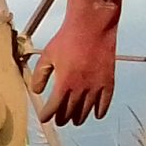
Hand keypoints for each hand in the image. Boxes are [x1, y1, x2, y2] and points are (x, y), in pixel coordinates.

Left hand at [30, 0, 121, 126]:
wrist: (92, 25)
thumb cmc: (67, 39)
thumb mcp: (47, 55)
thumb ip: (40, 75)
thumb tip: (36, 91)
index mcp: (64, 82)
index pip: (54, 107)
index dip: (47, 115)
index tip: (44, 118)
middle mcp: (80, 87)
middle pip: (70, 112)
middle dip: (63, 118)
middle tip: (59, 120)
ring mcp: (96, 85)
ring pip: (86, 110)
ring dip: (79, 117)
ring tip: (74, 120)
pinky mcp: (108, 80)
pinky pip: (105, 102)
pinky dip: (100, 111)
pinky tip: (96, 115)